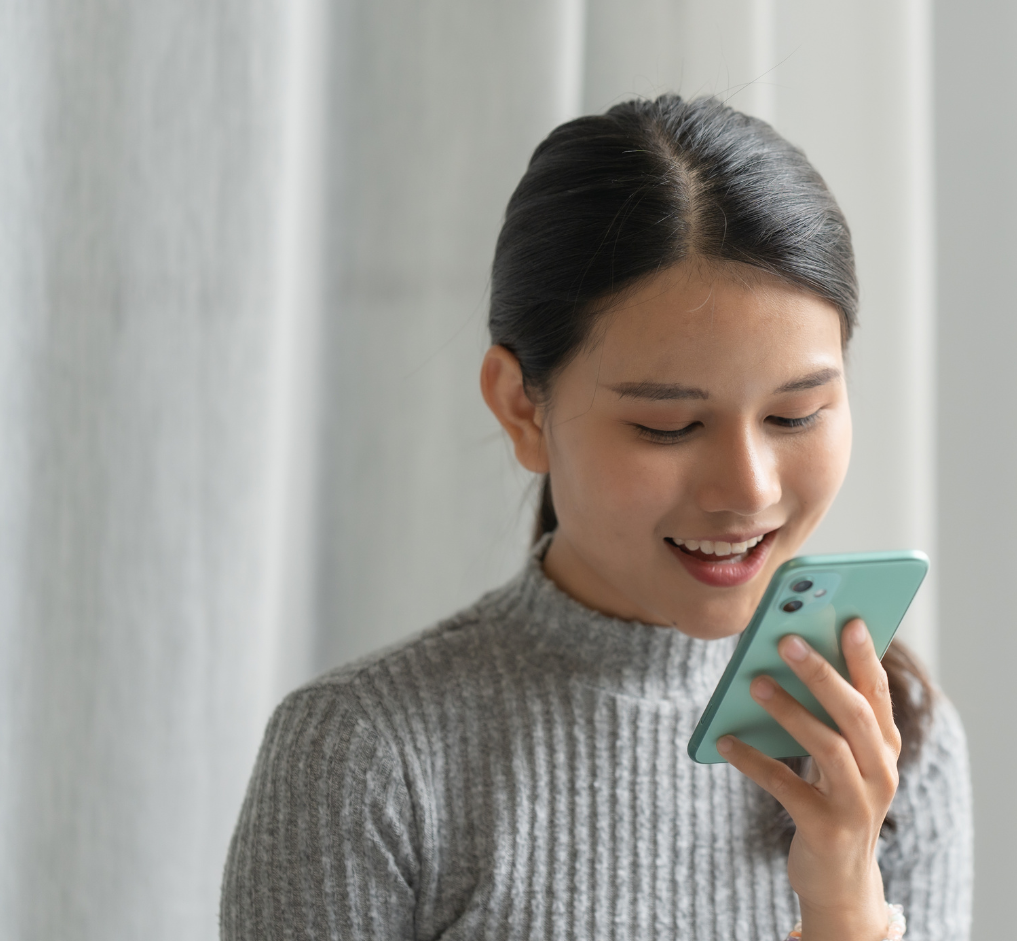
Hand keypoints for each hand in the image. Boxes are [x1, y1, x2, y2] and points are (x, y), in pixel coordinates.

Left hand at [717, 619, 899, 940]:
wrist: (840, 879)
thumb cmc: (833, 798)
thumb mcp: (842, 757)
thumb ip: (828, 715)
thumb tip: (788, 657)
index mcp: (884, 747)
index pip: (877, 693)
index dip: (864, 657)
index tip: (849, 620)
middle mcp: (880, 773)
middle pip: (855, 715)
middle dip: (822, 675)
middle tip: (787, 640)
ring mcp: (857, 805)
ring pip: (827, 747)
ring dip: (790, 711)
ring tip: (755, 683)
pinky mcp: (826, 829)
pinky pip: (786, 787)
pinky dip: (754, 760)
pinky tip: (725, 741)